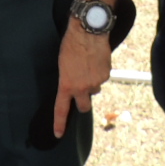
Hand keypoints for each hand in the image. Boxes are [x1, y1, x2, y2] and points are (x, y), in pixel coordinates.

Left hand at [53, 21, 111, 137]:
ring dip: (92, 82)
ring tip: (88, 65)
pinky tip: (96, 60)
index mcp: (66, 85)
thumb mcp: (63, 63)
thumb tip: (73, 85)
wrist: (89, 31)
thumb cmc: (71, 44)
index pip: (61, 109)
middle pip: (84, 106)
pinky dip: (100, 72)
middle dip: (84, 102)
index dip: (60, 123)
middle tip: (82, 92)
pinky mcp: (106, 74)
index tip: (58, 134)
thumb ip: (67, 79)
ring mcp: (95, 82)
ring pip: (95, 88)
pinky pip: (103, 77)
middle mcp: (82, 87)